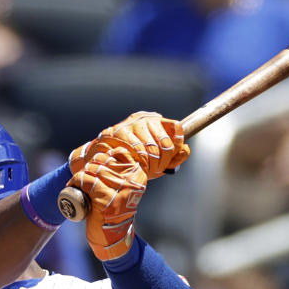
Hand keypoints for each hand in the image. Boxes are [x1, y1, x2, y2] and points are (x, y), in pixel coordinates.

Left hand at [68, 145, 146, 259]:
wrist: (113, 237)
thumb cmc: (114, 210)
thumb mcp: (121, 188)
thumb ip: (119, 172)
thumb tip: (106, 152)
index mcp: (137, 174)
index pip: (118, 153)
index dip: (102, 157)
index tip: (95, 164)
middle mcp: (130, 181)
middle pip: (102, 161)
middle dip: (89, 168)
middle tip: (83, 179)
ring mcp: (119, 191)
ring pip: (92, 170)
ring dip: (81, 177)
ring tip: (78, 186)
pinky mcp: (106, 201)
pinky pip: (86, 182)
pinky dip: (76, 183)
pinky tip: (74, 189)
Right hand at [71, 112, 188, 180]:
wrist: (102, 158)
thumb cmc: (134, 158)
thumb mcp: (157, 159)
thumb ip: (175, 156)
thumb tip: (186, 149)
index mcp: (156, 121)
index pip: (176, 127)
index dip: (177, 145)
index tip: (169, 158)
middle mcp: (145, 119)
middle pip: (166, 143)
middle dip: (163, 161)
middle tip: (156, 170)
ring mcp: (131, 125)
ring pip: (152, 149)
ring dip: (151, 165)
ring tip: (145, 169)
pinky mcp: (119, 132)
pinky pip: (137, 151)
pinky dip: (139, 162)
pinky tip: (135, 165)